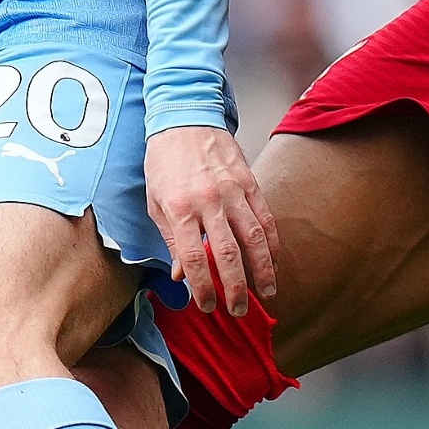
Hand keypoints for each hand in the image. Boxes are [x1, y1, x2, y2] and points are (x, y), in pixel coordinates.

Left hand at [144, 124, 275, 314]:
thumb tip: (180, 275)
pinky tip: (273, 260)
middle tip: (239, 310)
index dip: (202, 287)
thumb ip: (171, 239)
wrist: (184, 118)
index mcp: (179, 208)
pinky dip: (271, 242)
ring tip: (266, 292)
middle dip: (235, 288)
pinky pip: (265, 217)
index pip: (194, 257)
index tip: (207, 305)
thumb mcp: (155, 201)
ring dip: (262, 269)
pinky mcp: (249, 182)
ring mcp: (232, 191)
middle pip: (227, 253)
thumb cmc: (164, 162)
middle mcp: (208, 201)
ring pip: (253, 238)